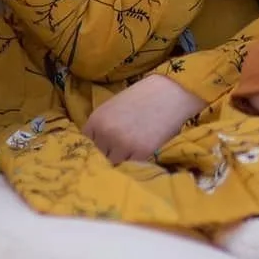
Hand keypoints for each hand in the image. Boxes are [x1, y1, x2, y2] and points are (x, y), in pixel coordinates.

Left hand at [83, 72, 204, 163]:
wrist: (171, 92)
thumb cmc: (144, 96)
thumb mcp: (114, 107)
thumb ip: (104, 126)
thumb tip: (99, 146)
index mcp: (97, 120)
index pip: (86, 144)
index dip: (96, 146)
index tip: (104, 148)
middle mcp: (106, 133)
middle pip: (99, 156)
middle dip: (108, 154)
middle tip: (120, 150)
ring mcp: (122, 144)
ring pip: (114, 163)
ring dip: (121, 160)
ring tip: (131, 152)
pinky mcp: (140, 152)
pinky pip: (131, 165)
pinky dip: (135, 162)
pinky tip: (141, 152)